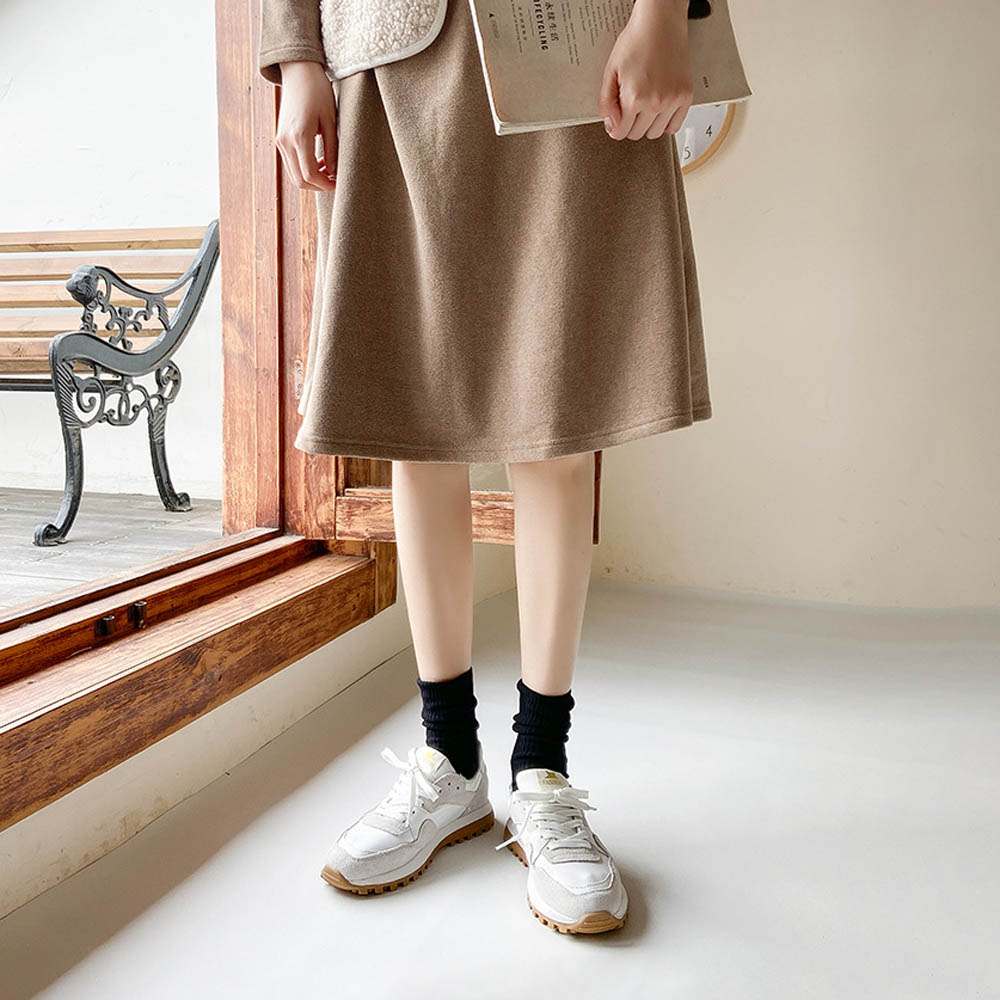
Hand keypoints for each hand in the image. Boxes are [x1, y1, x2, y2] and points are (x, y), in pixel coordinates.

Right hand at [275, 60, 337, 189]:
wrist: (298, 71)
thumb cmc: (317, 91)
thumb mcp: (330, 120)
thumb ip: (332, 149)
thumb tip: (335, 172)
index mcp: (299, 136)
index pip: (310, 175)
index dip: (326, 184)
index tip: (339, 183)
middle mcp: (285, 141)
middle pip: (299, 180)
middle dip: (318, 186)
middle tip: (335, 180)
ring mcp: (280, 140)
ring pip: (294, 174)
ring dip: (311, 178)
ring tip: (328, 169)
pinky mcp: (280, 138)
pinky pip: (291, 163)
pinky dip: (304, 169)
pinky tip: (318, 161)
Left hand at [599, 0, 693, 140]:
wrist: (660, 22)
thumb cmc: (636, 41)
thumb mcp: (611, 71)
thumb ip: (606, 103)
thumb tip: (611, 127)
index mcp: (635, 97)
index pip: (620, 133)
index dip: (616, 126)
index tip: (618, 118)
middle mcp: (656, 102)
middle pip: (638, 134)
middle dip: (631, 124)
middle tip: (631, 106)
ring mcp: (673, 101)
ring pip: (656, 133)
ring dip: (648, 125)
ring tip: (645, 105)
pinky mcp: (686, 96)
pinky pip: (675, 126)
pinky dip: (666, 122)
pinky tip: (660, 109)